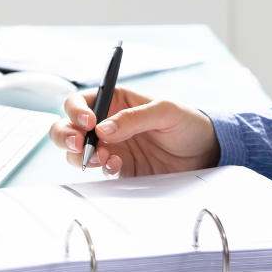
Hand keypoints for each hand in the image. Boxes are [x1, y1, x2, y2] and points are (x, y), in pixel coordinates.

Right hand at [50, 87, 218, 176]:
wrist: (205, 153)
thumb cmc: (187, 122)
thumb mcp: (165, 111)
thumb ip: (133, 118)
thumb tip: (104, 128)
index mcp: (115, 101)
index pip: (82, 102)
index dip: (76, 111)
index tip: (88, 122)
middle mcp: (106, 123)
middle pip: (68, 126)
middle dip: (66, 135)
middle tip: (79, 144)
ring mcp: (111, 147)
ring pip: (77, 151)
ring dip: (81, 155)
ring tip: (102, 156)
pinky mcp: (119, 168)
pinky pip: (98, 170)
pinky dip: (101, 169)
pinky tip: (117, 165)